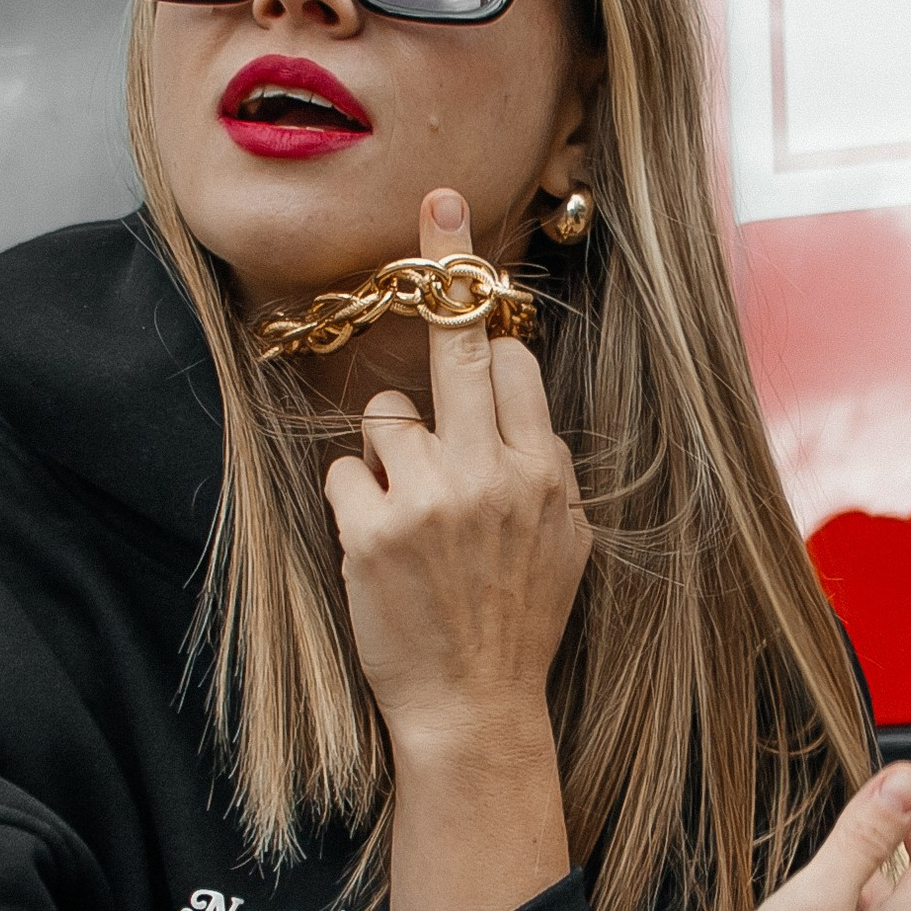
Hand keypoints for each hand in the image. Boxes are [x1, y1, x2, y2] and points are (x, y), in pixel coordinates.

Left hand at [324, 189, 591, 758]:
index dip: (490, 348)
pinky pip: (344, 471)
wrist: (475, 710)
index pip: (513, 366)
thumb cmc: (518, 625)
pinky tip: (376, 544)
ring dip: (387, 451)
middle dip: (450, 264)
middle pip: (462, 347)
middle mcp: (490, 476)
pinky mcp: (368, 532)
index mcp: (543, 474)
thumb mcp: (566, 544)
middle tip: (439, 200)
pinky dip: (352, 500)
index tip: (476, 294)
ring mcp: (426, 501)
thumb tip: (521, 402)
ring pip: (386, 414)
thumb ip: (543, 468)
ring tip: (408, 516)